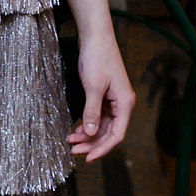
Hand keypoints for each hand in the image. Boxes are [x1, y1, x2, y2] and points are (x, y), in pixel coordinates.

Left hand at [68, 35, 134, 161]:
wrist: (96, 36)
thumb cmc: (97, 57)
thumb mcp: (93, 86)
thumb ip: (92, 111)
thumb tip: (91, 133)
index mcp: (124, 104)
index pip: (116, 135)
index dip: (102, 149)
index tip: (87, 158)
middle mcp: (121, 104)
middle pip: (109, 133)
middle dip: (92, 144)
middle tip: (73, 151)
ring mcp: (113, 101)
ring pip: (102, 126)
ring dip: (88, 136)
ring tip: (71, 141)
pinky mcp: (104, 96)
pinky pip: (98, 117)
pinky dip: (88, 124)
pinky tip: (76, 130)